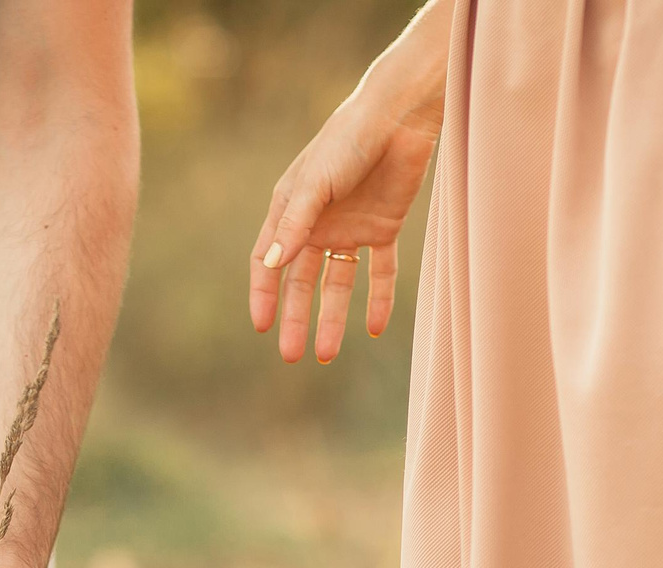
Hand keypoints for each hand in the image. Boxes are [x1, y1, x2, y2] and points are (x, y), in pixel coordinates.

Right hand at [249, 83, 440, 363]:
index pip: (268, 262)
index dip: (263, 295)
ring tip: (327, 354)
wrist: (400, 116)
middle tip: (292, 355)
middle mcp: (317, 224)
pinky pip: (379, 272)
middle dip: (295, 319)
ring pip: (337, 284)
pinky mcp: (383, 228)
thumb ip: (294, 225)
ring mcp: (350, 228)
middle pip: (301, 282)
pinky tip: (375, 328)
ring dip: (332, 318)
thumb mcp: (315, 184)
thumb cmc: (348, 140)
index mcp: (290, 210)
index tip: (262, 327)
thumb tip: (269, 265)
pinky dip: (378, 299)